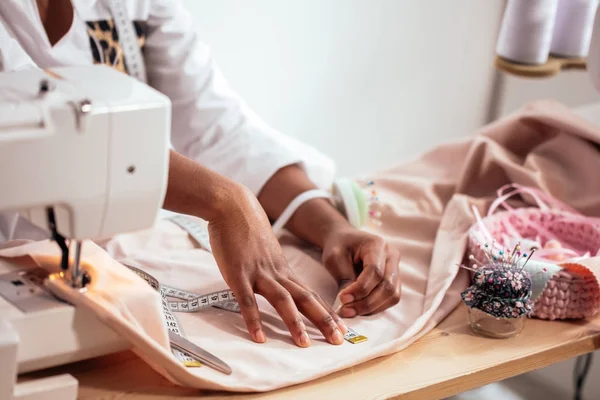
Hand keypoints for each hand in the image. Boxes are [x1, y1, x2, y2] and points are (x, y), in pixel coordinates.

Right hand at [207, 183, 346, 346]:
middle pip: (306, 299)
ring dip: (295, 322)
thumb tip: (277, 284)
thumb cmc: (247, 228)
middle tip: (339, 340)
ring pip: (282, 300)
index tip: (342, 327)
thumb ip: (272, 269)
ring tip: (304, 344)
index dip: (327, 311)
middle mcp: (277, 273)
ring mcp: (258, 273)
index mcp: (284, 269)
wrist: (232, 205)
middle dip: (323, 320)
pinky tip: (259, 337)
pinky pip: (247, 301)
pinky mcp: (238, 274)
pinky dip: (254, 320)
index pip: (311, 294)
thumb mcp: (267, 250)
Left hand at [322, 222, 401, 316]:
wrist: (344, 240)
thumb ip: (344, 277)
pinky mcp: (394, 279)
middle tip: (345, 310)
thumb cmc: (339, 246)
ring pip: (392, 295)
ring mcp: (396, 268)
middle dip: (366, 302)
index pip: (375, 271)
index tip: (342, 299)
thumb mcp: (335, 257)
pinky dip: (376, 307)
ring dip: (372, 308)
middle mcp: (391, 255)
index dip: (360, 289)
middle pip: (387, 285)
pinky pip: (391, 298)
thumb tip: (349, 302)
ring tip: (350, 311)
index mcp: (377, 244)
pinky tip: (359, 309)